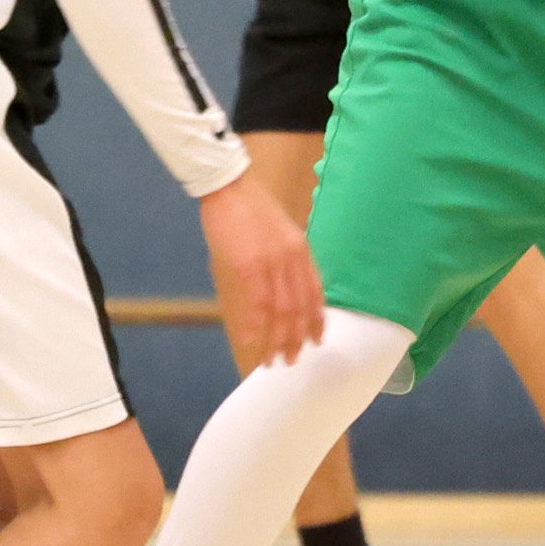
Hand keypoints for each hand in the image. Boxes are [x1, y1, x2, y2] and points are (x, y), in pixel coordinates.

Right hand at [197, 175, 324, 367]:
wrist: (228, 185)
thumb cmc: (248, 207)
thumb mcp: (280, 231)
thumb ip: (286, 260)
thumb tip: (282, 293)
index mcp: (301, 249)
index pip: (315, 293)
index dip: (316, 320)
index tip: (316, 341)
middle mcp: (291, 259)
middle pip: (298, 308)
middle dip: (296, 339)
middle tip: (290, 359)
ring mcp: (270, 263)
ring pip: (279, 312)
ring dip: (275, 341)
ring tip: (270, 360)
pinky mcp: (247, 266)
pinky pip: (254, 305)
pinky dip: (252, 328)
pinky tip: (249, 344)